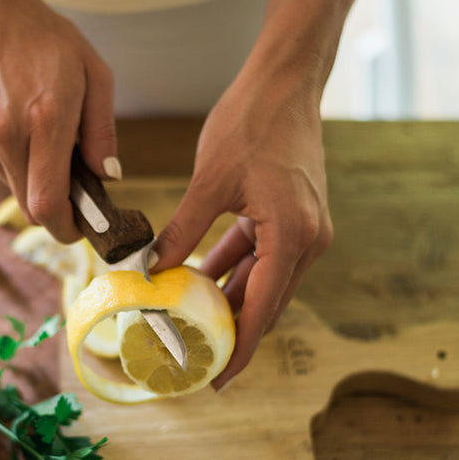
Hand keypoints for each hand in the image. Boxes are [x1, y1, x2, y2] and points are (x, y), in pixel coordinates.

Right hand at [0, 0, 118, 242]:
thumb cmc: (44, 38)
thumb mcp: (94, 74)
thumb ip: (102, 131)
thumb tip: (108, 176)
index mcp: (46, 120)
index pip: (48, 203)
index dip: (65, 228)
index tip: (79, 230)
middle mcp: (7, 133)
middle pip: (29, 205)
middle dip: (54, 210)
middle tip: (72, 193)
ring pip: (12, 185)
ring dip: (31, 177)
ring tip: (41, 136)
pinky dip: (11, 156)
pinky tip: (16, 121)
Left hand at [151, 65, 332, 387]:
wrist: (286, 81)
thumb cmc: (253, 122)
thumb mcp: (210, 181)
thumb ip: (182, 229)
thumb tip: (150, 268)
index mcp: (293, 235)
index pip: (263, 307)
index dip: (239, 347)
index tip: (217, 378)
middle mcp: (308, 239)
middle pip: (267, 301)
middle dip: (233, 332)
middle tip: (199, 360)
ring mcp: (304, 228)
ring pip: (263, 280)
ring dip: (230, 300)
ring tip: (193, 325)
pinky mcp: (293, 215)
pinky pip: (261, 254)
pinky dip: (234, 268)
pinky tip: (200, 279)